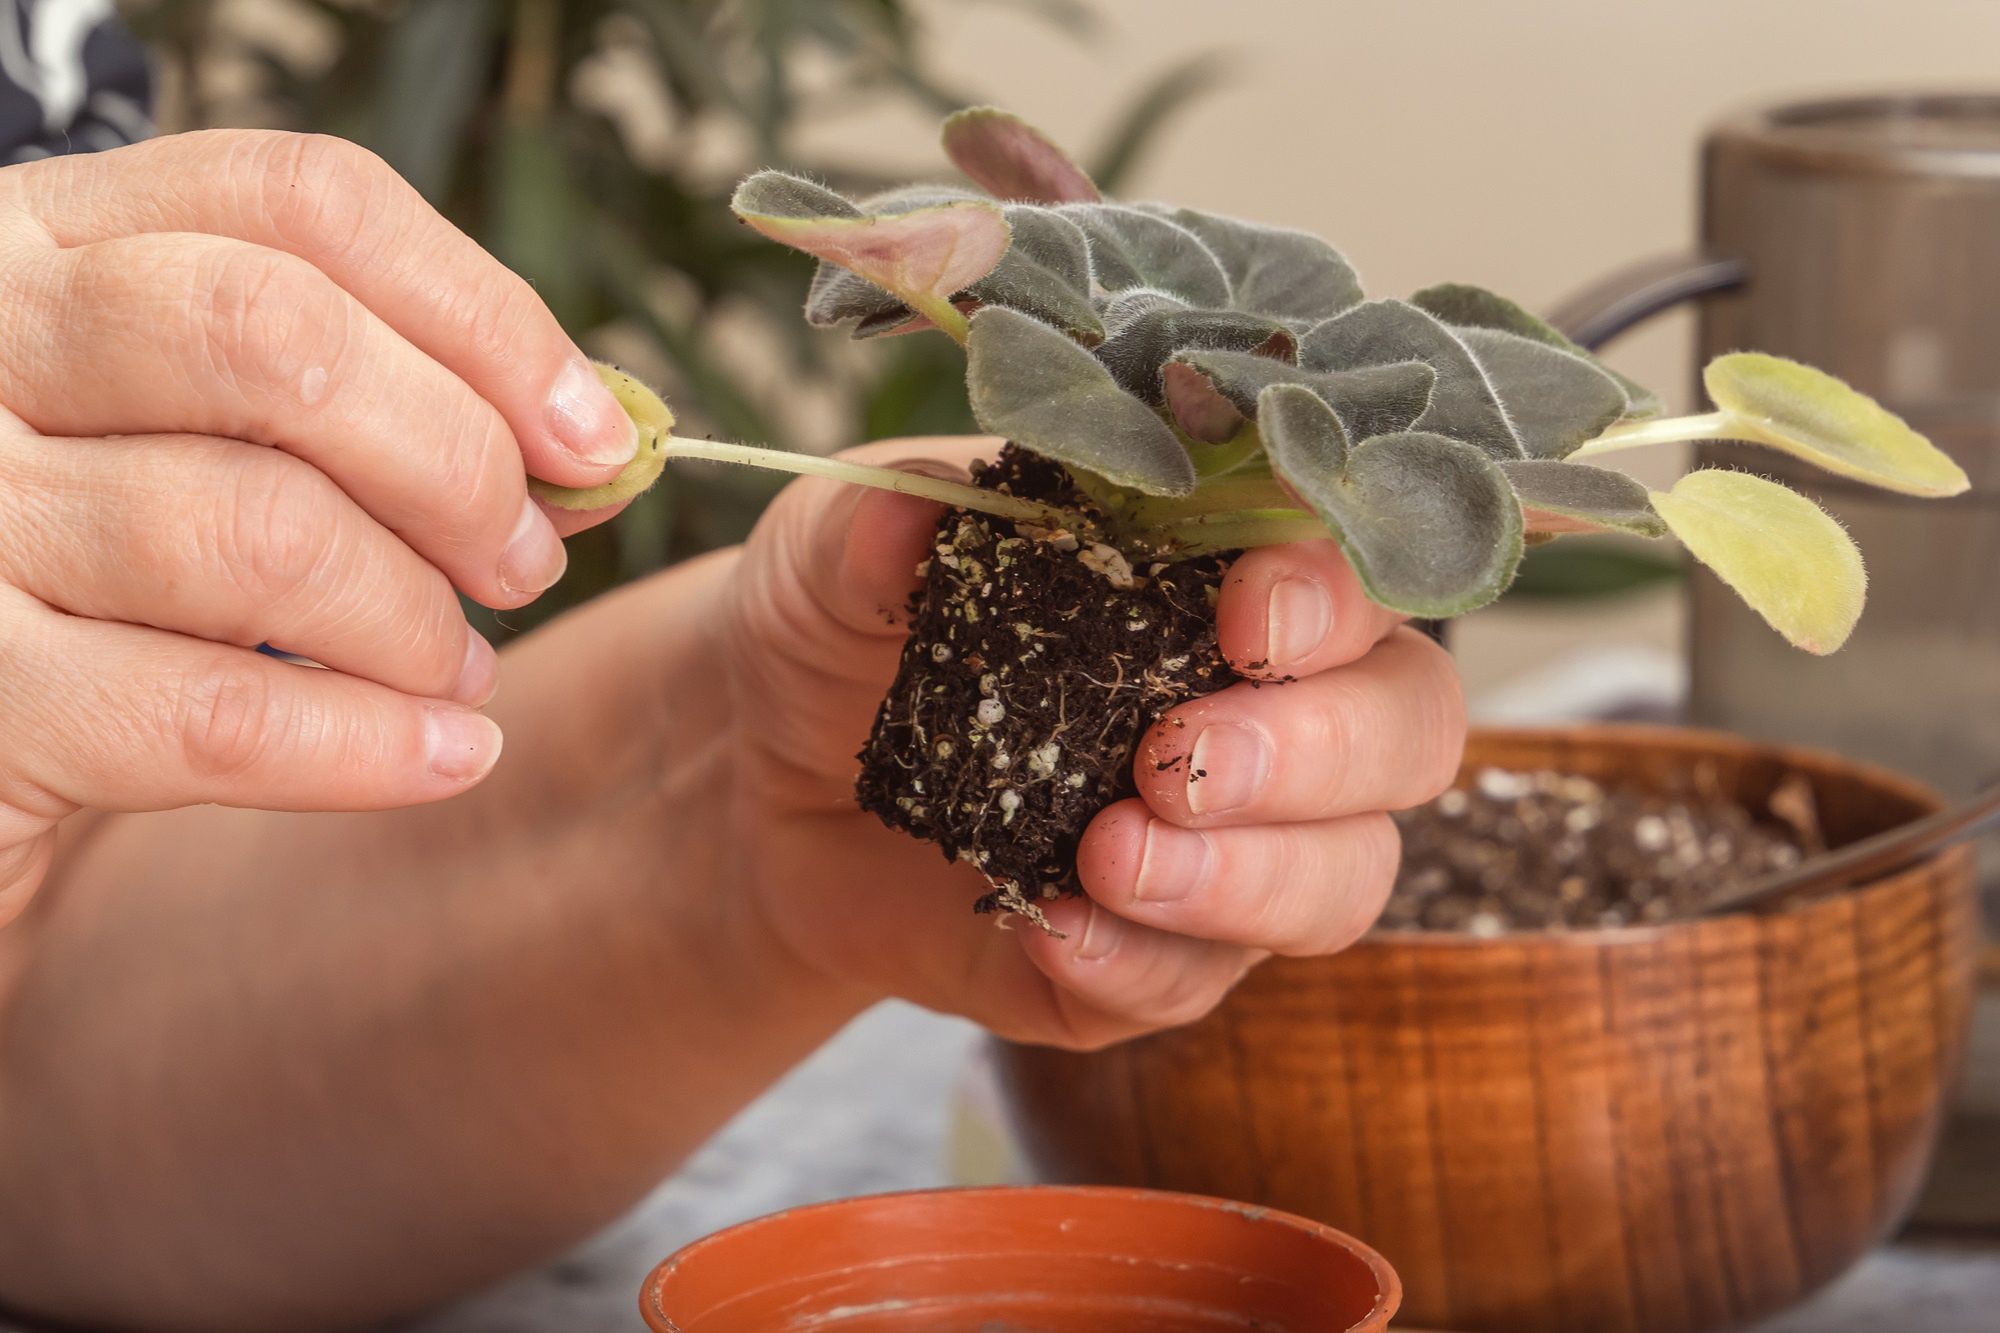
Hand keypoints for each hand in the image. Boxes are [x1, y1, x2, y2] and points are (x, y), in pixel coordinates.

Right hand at [0, 130, 638, 926]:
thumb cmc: (93, 569)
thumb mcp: (199, 438)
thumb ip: (374, 410)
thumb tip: (596, 448)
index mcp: (48, 242)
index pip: (308, 205)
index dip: (486, 316)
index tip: (591, 433)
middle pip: (283, 341)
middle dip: (457, 463)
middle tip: (521, 561)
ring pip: (263, 532)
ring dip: (416, 618)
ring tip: (459, 665)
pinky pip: (218, 716)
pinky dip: (371, 745)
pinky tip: (450, 752)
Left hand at [708, 440, 1465, 1048]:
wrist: (767, 791)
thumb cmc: (839, 632)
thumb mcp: (826, 556)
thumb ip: (868, 528)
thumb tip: (909, 515)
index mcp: (1219, 569)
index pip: (1352, 568)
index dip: (1333, 592)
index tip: (1246, 614)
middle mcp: (1262, 705)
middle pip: (1403, 729)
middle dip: (1316, 751)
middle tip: (1178, 763)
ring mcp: (1226, 843)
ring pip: (1345, 876)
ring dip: (1250, 878)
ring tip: (1109, 860)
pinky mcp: (1155, 955)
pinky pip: (1201, 982)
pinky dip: (1140, 963)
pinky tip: (1054, 937)